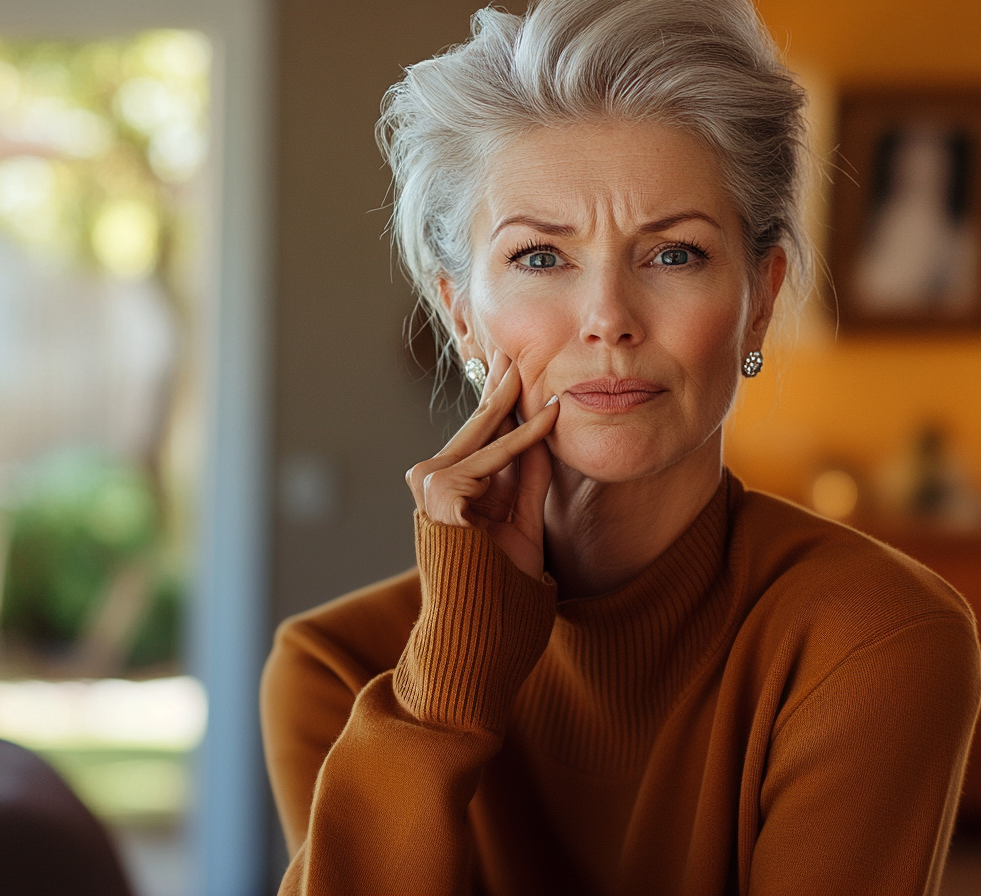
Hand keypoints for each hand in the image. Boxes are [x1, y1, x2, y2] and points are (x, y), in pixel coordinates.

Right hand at [406, 352, 559, 578]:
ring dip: (515, 398)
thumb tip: (542, 431)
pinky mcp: (442, 491)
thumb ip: (527, 476)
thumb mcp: (521, 518)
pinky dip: (526, 437)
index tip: (513, 366)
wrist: (477, 630)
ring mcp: (430, 483)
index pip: (479, 432)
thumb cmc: (499, 584)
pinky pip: (497, 457)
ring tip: (534, 360)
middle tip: (518, 343)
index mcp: (446, 485)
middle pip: (478, 423)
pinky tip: (550, 414)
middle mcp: (430, 478)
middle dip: (501, 382)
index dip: (499, 397)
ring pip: (487, 434)